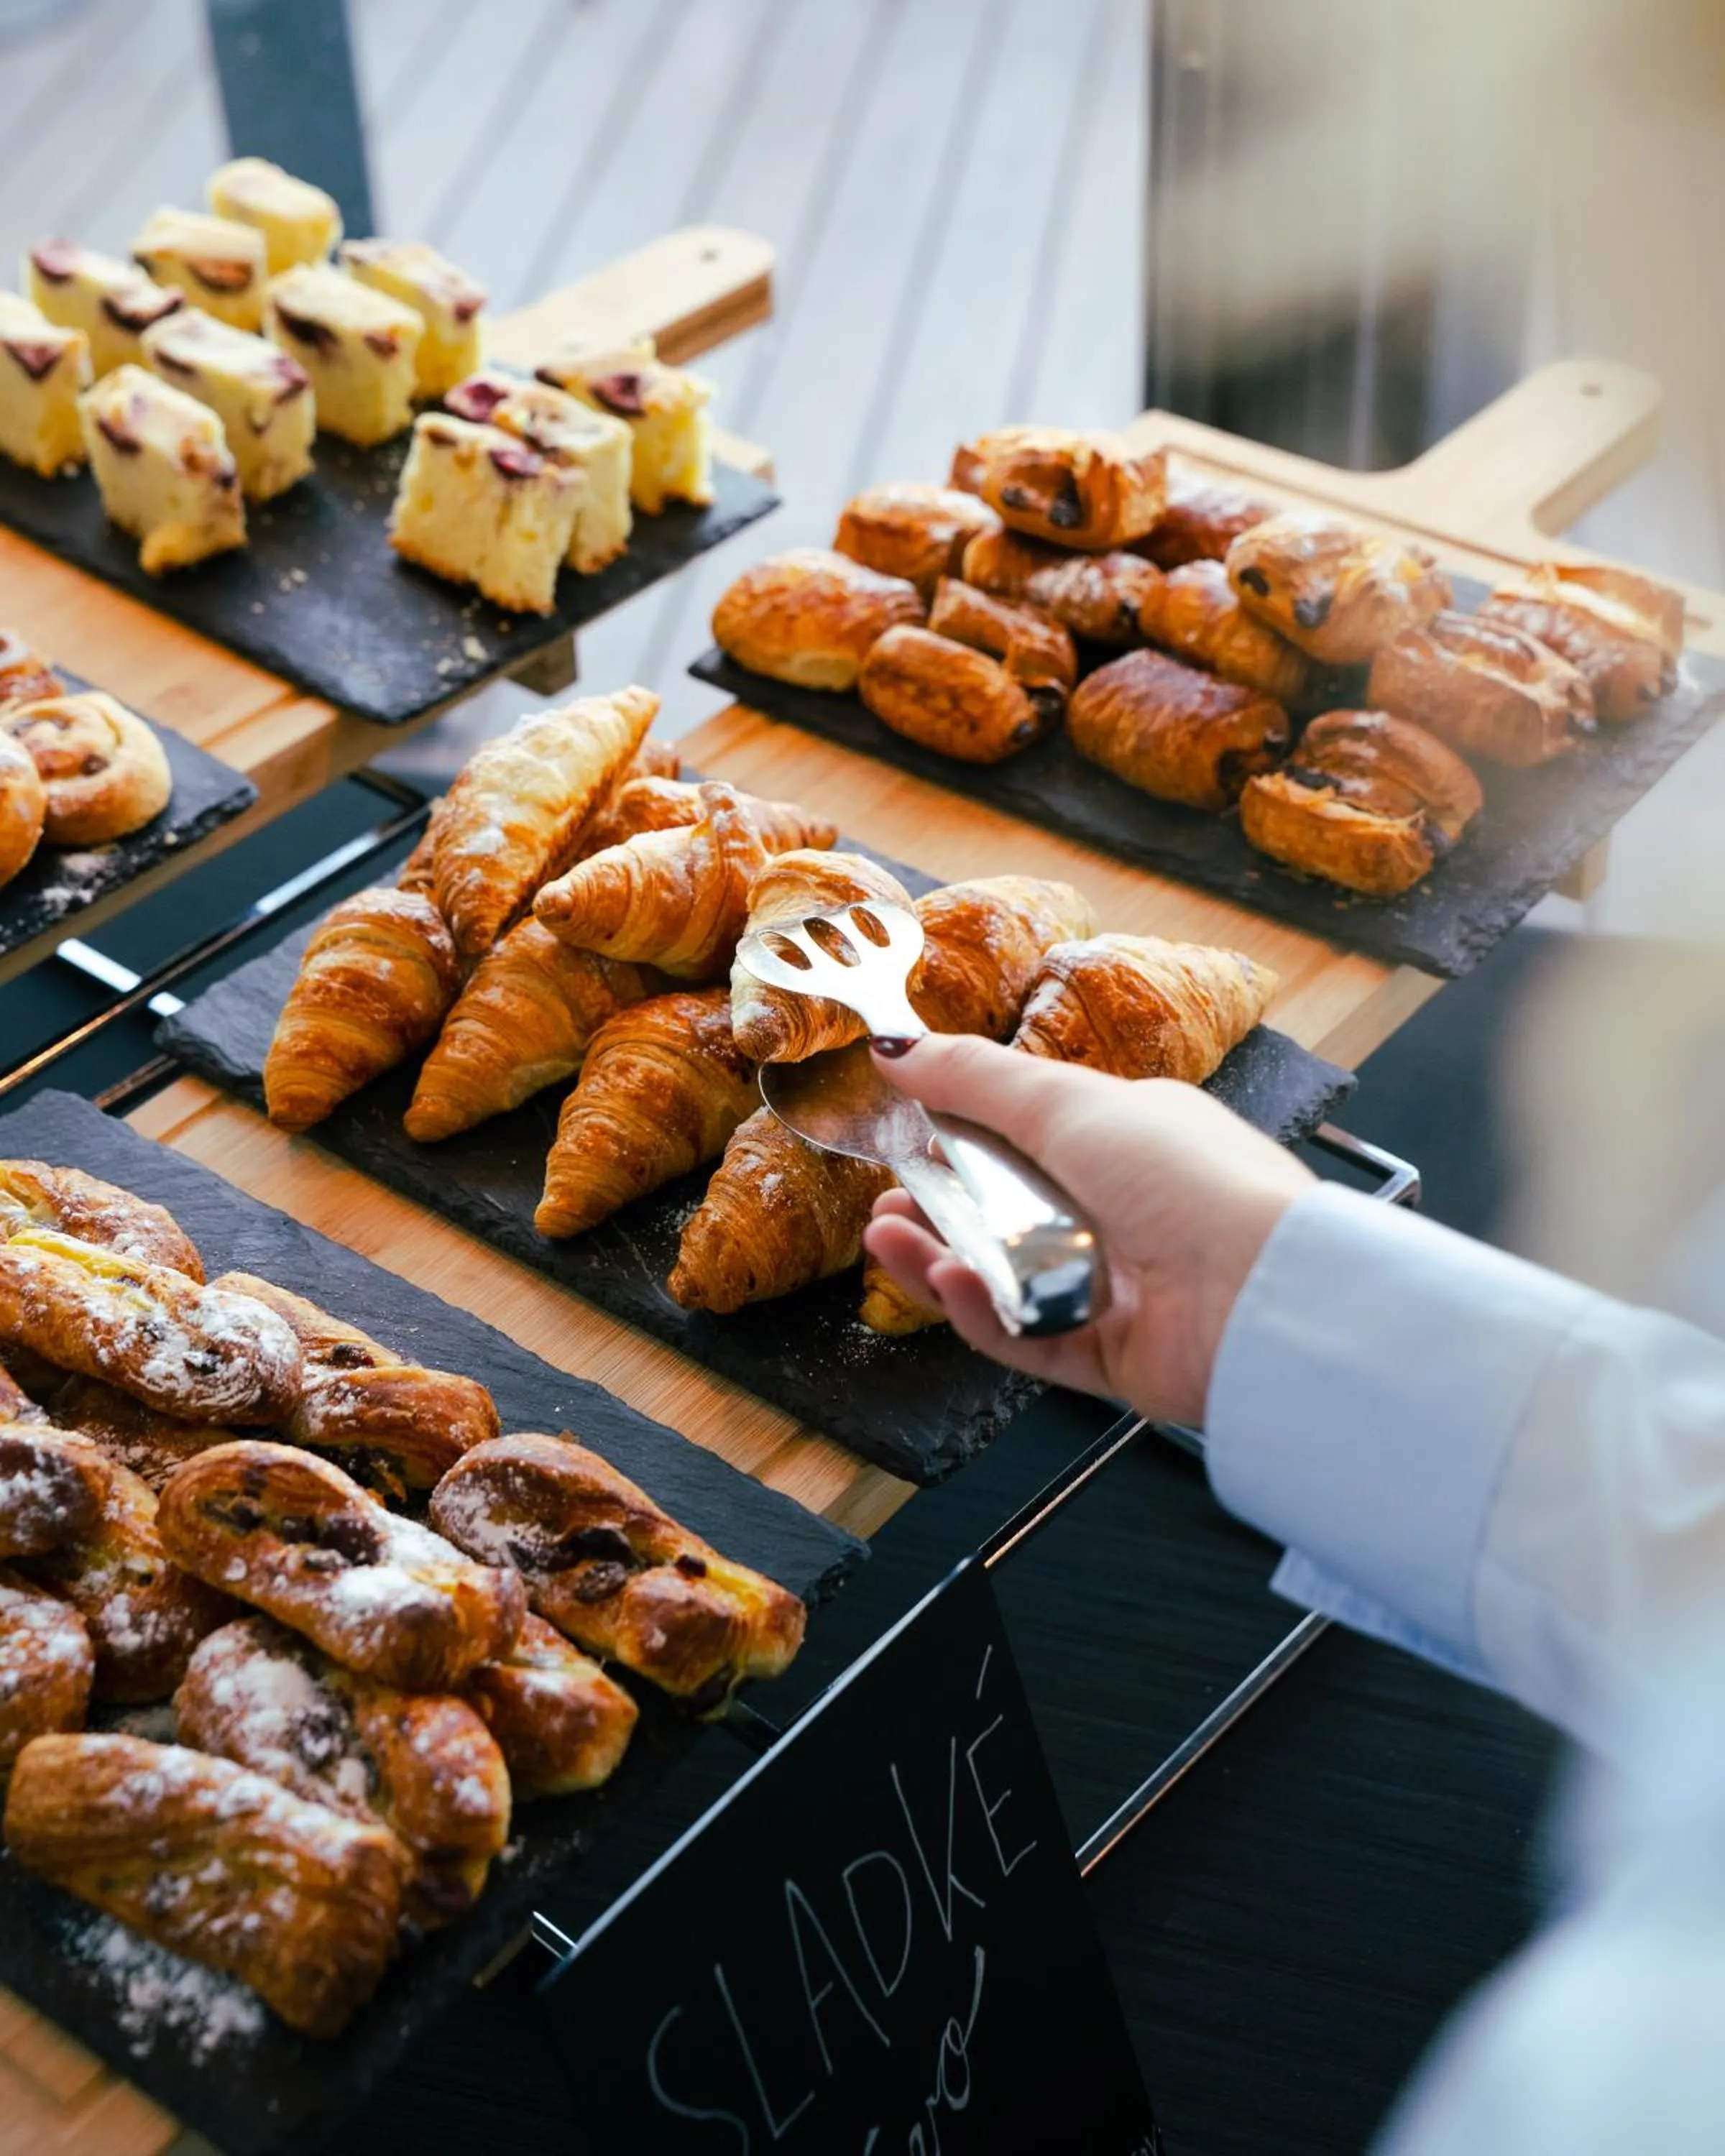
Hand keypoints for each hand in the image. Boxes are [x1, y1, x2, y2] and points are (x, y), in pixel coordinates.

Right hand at [863, 1035, 1314, 1424]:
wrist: (1261, 1296)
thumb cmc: (1188, 1180)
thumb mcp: (1067, 1103)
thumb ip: (973, 1079)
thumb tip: (896, 1045)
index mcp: (1130, 1139)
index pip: (1028, 1133)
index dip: (960, 1135)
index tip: (903, 1132)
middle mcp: (1125, 1210)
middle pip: (1006, 1211)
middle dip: (937, 1208)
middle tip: (886, 1205)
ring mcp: (1117, 1286)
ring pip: (1006, 1277)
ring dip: (943, 1258)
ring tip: (890, 1242)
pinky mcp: (1110, 1354)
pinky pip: (1028, 1335)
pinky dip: (985, 1312)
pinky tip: (952, 1284)